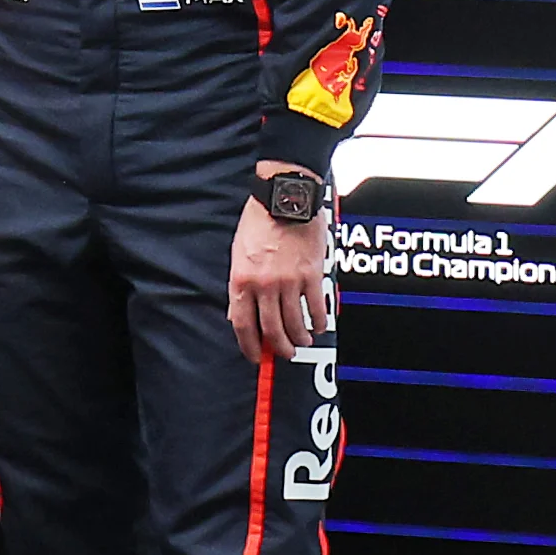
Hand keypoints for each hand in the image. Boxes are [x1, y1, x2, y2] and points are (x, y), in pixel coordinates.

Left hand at [228, 163, 331, 364]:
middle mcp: (264, 284)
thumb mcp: (238, 253)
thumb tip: (236, 312)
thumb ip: (239, 285)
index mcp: (242, 280)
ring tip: (302, 341)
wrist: (285, 199)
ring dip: (299, 338)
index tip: (256, 355)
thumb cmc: (259, 222)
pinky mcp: (311, 275)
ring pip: (295, 322)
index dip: (250, 345)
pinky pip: (316, 307)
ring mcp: (289, 281)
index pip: (243, 324)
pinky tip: (319, 326)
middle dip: (279, 347)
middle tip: (284, 353)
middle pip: (272, 329)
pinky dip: (318, 321)